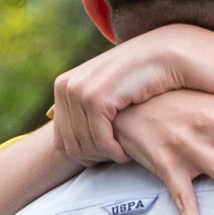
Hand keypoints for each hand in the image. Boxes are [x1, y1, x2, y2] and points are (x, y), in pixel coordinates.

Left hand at [50, 35, 187, 170]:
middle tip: (116, 157)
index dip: (85, 156)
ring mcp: (79, 91)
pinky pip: (100, 141)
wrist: (165, 56)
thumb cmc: (138, 77)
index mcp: (63, 86)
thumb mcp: (102, 87)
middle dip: (95, 158)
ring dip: (106, 157)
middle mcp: (65, 87)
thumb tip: (48, 115)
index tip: (107, 156)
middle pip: (70, 146)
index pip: (60, 141)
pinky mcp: (96, 98)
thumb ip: (76, 102)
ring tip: (124, 154)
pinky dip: (115, 152)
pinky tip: (128, 153)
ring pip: (85, 146)